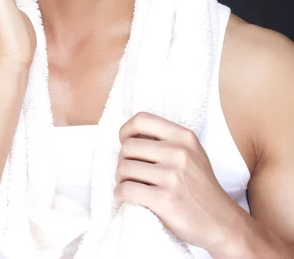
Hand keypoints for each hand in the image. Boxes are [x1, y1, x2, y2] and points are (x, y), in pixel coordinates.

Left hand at [114, 112, 240, 252]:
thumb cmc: (200, 187)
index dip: (126, 130)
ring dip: (120, 179)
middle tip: (129, 173)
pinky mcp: (165, 200)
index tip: (124, 142)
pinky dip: (120, 194)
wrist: (222, 222)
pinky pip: (126, 190)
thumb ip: (166, 141)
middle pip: (128, 147)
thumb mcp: (191, 153)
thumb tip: (129, 136)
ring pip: (124, 169)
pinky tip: (127, 197)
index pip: (142, 120)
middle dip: (122, 161)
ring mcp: (172, 177)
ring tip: (129, 185)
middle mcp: (179, 153)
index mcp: (184, 137)